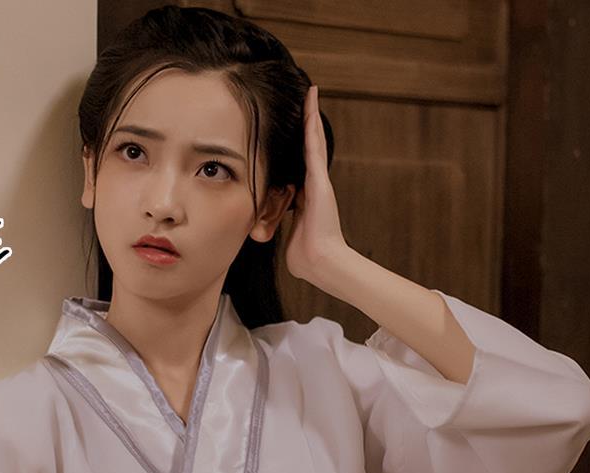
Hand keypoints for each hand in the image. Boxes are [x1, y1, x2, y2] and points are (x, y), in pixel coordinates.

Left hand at [283, 85, 350, 284]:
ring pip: (314, 140)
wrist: (321, 262)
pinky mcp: (320, 178)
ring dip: (311, 116)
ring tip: (310, 93)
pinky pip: (314, 144)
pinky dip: (312, 122)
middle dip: (307, 124)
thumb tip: (268, 230)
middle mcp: (314, 184)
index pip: (298, 166)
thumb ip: (282, 227)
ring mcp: (319, 180)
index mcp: (306, 197)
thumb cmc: (306, 256)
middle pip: (309, 147)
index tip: (293, 131)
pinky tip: (310, 103)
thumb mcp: (289, 236)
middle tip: (307, 99)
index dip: (297, 147)